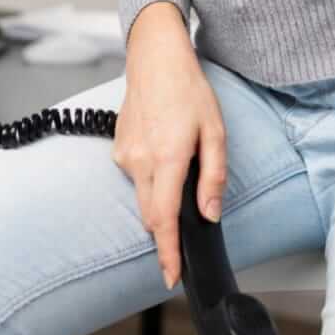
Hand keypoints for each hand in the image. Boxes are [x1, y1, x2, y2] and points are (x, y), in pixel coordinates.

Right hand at [115, 2, 228, 289]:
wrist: (155, 59)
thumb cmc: (188, 90)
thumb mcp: (216, 132)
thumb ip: (214, 176)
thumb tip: (210, 212)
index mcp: (168, 158)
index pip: (163, 219)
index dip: (168, 252)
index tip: (170, 276)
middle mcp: (140, 161)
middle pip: (150, 215)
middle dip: (165, 232)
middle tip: (181, 242)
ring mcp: (125, 155)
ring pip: (143, 196)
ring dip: (160, 199)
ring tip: (180, 169)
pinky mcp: (119, 149)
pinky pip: (136, 176)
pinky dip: (152, 177)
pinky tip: (164, 153)